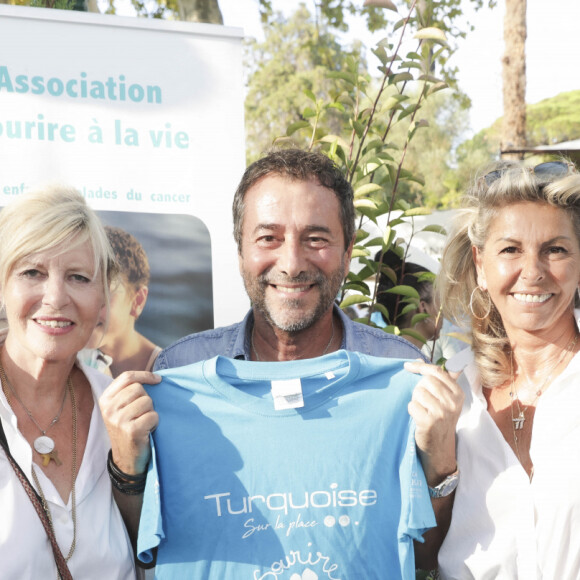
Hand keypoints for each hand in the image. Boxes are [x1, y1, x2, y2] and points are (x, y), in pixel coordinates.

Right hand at [99, 371, 160, 475]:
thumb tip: (153, 376)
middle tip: (141, 414)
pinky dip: (155, 423)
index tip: (158, 379)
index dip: (145, 375)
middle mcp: (109, 409)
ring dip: (151, 411)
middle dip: (146, 399)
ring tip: (143, 423)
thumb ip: (128, 392)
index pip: (127, 377)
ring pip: (148, 401)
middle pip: (139, 388)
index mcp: (105, 399)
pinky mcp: (131, 430)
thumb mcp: (120, 409)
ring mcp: (119, 420)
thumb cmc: (127, 428)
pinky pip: (153, 415)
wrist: (126, 459)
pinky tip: (147, 431)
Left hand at [405, 360, 463, 485]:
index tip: (407, 366)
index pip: (437, 371)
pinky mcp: (429, 422)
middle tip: (423, 402)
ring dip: (416, 401)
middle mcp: (453, 402)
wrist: (440, 449)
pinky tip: (419, 418)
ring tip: (423, 411)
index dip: (420, 366)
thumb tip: (428, 360)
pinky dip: (412, 411)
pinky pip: (412, 406)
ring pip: (418, 392)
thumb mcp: (447, 399)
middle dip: (419, 389)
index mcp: (458, 393)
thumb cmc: (440, 420)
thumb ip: (441, 379)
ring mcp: (442, 413)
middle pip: (425, 381)